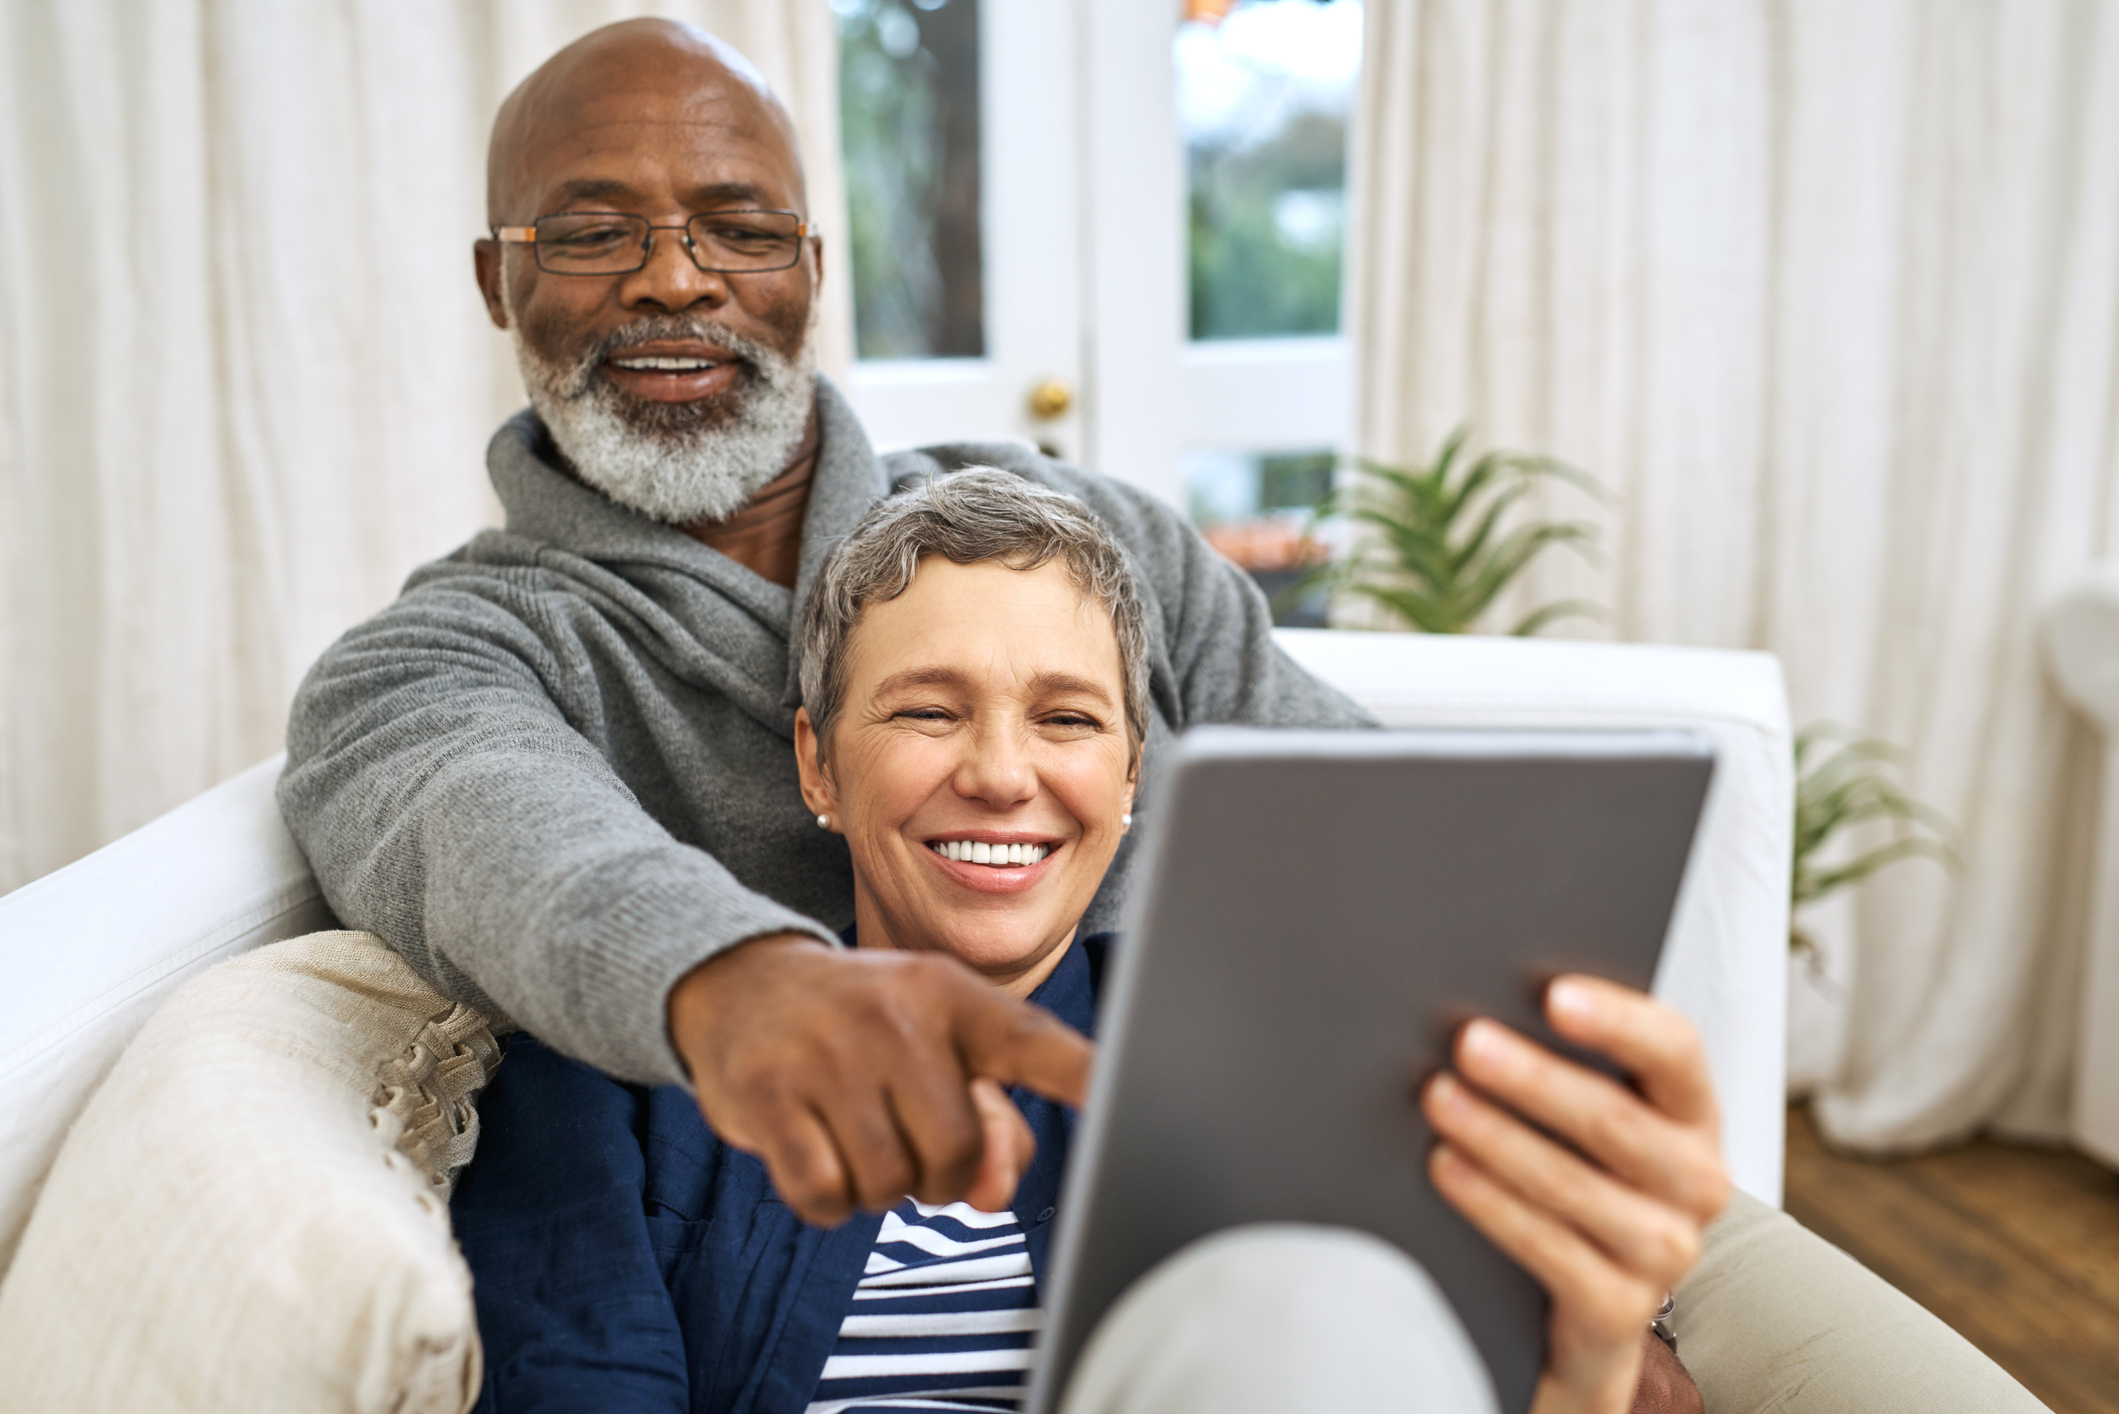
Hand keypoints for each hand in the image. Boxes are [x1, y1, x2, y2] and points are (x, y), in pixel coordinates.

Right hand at [667, 933, 1093, 1224]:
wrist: (742, 984)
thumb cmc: (863, 1027)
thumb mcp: (935, 1046)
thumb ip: (990, 1122)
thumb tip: (990, 1193)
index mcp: (955, 998)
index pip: (1032, 1042)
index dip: (1083, 1076)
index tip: (1123, 1098)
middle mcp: (897, 1017)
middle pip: (958, 1153)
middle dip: (939, 1176)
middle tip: (907, 1140)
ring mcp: (829, 1054)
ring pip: (892, 1186)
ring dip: (880, 1188)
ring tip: (859, 1134)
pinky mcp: (770, 1096)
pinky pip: (826, 1197)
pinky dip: (829, 1199)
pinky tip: (818, 1152)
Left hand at [1419, 976, 1728, 1413]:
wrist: (1589, 1303)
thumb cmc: (1580, 1174)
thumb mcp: (1590, 1119)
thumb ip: (1567, 1061)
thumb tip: (1487, 1009)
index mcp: (1692, 1113)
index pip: (1674, 1052)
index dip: (1618, 1021)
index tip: (1553, 995)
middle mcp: (1696, 1181)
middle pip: (1614, 1120)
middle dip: (1534, 1078)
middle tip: (1466, 1042)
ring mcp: (1664, 1251)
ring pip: (1573, 1185)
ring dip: (1498, 1136)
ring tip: (1438, 1099)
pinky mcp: (1619, 1308)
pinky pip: (1547, 1249)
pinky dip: (1489, 1202)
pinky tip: (1444, 1166)